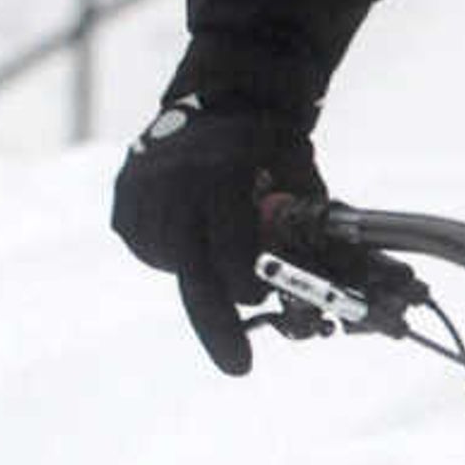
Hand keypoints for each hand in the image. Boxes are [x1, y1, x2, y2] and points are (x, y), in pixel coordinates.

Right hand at [109, 95, 324, 375]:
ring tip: (220, 259)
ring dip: (198, 277)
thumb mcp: (300, 170)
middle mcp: (174, 181)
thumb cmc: (270, 143)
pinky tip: (193, 239)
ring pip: (168, 262)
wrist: (220, 97)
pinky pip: (146, 247)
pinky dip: (171, 255)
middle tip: (238, 367)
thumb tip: (342, 282)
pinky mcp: (123, 198)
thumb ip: (309, 222)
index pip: (229, 249)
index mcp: (222, 173)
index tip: (261, 304)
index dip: (247, 286)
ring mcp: (141, 189)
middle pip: (192, 270)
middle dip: (216, 326)